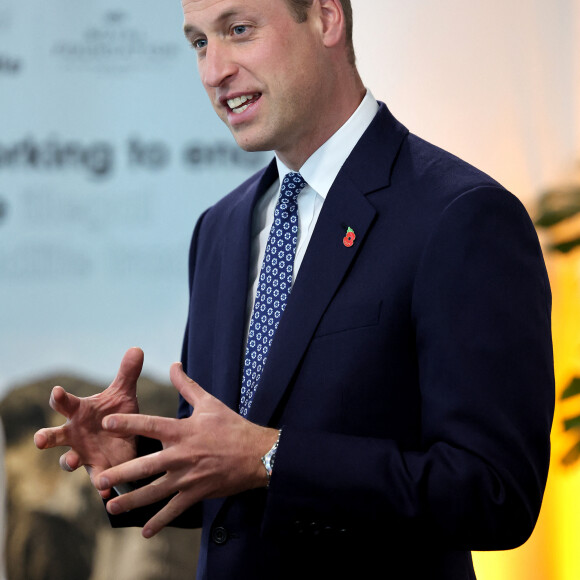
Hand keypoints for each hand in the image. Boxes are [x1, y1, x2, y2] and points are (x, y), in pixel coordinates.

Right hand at [34, 347, 142, 496]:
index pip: (65, 403)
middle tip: (40, 439)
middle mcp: (75, 434)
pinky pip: (96, 480)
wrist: (127, 439)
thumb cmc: (117, 413)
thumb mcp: (124, 393)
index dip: (59, 398)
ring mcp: (83, 453)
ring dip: (68, 461)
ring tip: (72, 462)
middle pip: (54, 435)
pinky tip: (106, 491)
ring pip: (67, 460)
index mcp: (80, 412)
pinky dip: (100, 486)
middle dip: (45, 436)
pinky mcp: (98, 469)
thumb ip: (127, 374)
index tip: (56, 391)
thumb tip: (137, 348)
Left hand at [94, 362, 278, 537]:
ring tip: (111, 506)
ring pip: (155, 491)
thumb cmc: (232, 426)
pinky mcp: (197, 493)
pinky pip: (174, 509)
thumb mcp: (209, 403)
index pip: (151, 425)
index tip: (107, 423)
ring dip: (132, 500)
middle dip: (121, 473)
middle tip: (98, 479)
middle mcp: (182, 455)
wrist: (257, 454)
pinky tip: (145, 531)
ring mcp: (188, 477)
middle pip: (146, 465)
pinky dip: (160, 521)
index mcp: (183, 431)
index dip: (128, 423)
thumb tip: (174, 365)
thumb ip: (187, 385)